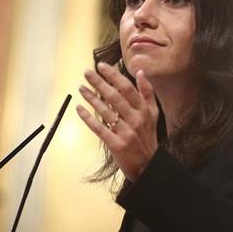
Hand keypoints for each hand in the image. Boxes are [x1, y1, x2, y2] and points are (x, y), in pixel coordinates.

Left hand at [77, 62, 158, 181]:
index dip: (113, 76)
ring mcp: (126, 132)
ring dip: (91, 98)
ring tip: (81, 88)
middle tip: (86, 73)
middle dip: (99, 83)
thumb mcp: (153, 114)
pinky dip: (88, 118)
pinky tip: (79, 109)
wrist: (148, 165)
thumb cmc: (147, 137)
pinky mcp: (116, 144)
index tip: (101, 66)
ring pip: (105, 111)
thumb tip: (140, 72)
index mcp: (144, 110)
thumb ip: (147, 92)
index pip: (127, 88)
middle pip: (114, 96)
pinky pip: (99, 128)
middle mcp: (136, 120)